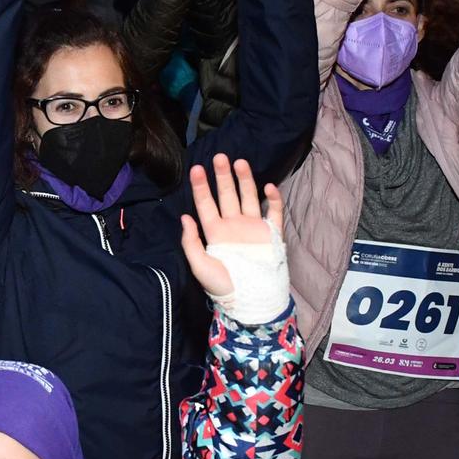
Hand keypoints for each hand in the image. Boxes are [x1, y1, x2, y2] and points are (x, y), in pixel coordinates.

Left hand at [178, 156, 282, 301]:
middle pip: (227, 195)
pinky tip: (268, 187)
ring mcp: (253, 228)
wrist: (252, 301)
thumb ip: (191, 243)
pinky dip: (273, 199)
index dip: (201, 187)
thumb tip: (184, 217)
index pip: (205, 204)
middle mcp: (233, 225)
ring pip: (249, 198)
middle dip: (222, 176)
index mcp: (215, 232)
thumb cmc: (223, 287)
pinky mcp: (271, 234)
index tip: (196, 169)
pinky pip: (273, 213)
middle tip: (219, 157)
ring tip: (240, 162)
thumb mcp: (200, 267)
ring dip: (245, 181)